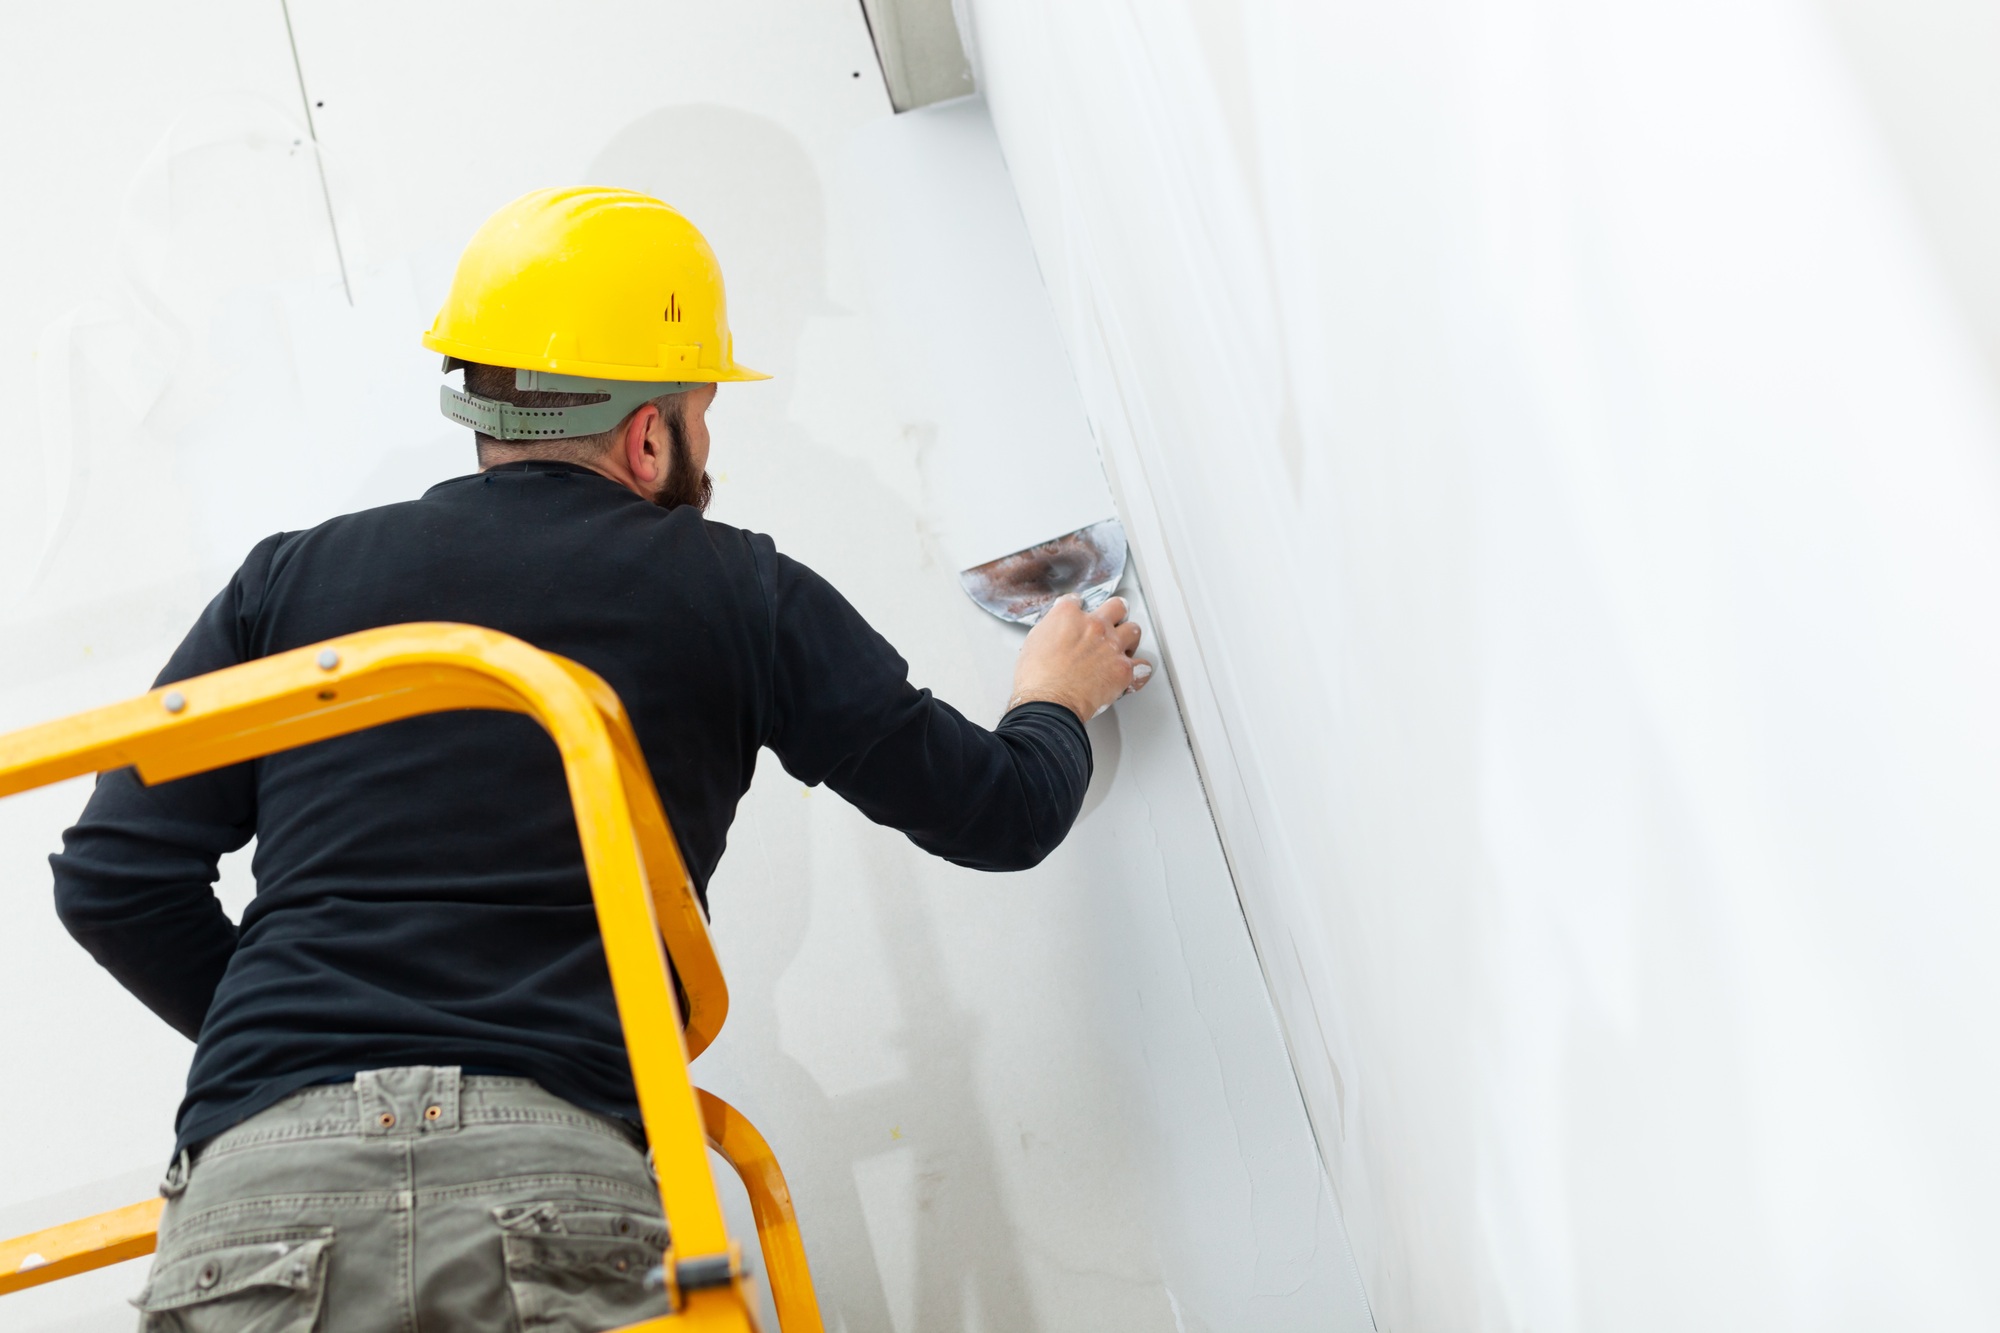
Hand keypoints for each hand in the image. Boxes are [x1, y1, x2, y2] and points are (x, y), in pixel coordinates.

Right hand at [1007, 595, 1151, 723]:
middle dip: (1115, 614)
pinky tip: (1134, 673)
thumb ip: (1051, 630)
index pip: (1077, 601)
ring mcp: (1112, 646)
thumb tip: (1056, 632)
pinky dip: (1139, 670)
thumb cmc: (1037, 679)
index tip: (1079, 618)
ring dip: (1128, 638)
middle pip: (1116, 607)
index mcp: (1068, 615)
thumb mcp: (1033, 642)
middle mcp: (1094, 625)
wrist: (1048, 704)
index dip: (1077, 610)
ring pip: (1133, 630)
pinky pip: (1143, 665)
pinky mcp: (1124, 669)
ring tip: (1122, 649)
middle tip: (1111, 624)